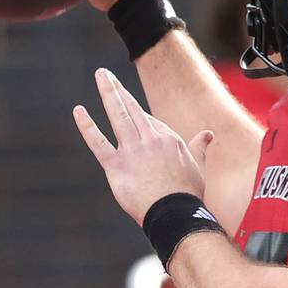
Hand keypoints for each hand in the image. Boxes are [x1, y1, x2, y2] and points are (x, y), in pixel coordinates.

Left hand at [73, 68, 212, 223]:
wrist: (175, 214)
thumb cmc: (188, 194)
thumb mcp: (198, 166)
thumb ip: (199, 148)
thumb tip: (208, 134)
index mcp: (169, 139)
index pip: (148, 120)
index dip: (137, 116)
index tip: (128, 109)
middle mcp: (151, 139)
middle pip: (132, 108)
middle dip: (117, 89)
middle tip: (104, 74)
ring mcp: (133, 151)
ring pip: (118, 115)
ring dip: (108, 92)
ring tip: (100, 75)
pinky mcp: (117, 166)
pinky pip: (98, 142)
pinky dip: (87, 126)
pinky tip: (78, 111)